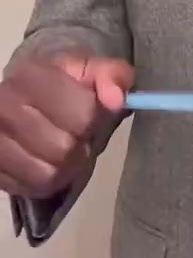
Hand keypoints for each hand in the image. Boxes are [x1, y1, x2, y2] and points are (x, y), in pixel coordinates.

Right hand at [0, 52, 133, 198]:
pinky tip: (49, 162)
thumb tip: (116, 100)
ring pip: (47, 173)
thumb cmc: (60, 83)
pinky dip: (48, 181)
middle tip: (76, 134)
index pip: (83, 114)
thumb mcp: (90, 69)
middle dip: (80, 143)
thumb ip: (112, 75)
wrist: (22, 97)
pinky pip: (32, 188)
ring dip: (66, 167)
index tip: (89, 112)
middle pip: (64, 148)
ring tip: (65, 150)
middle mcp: (4, 108)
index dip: (94, 118)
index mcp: (30, 77)